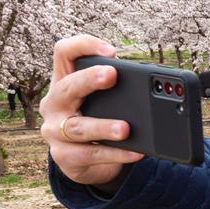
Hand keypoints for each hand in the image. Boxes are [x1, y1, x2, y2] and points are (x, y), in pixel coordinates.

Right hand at [40, 35, 141, 190]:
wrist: (87, 163)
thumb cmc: (97, 120)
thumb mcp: (104, 101)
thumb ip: (119, 89)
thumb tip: (154, 88)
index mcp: (64, 81)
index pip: (63, 52)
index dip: (83, 45)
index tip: (110, 51)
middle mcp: (55, 103)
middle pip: (67, 87)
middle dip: (89, 79)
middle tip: (112, 75)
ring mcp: (55, 131)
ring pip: (78, 127)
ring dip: (104, 126)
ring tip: (126, 128)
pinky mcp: (64, 157)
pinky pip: (91, 155)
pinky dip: (116, 154)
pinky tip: (135, 152)